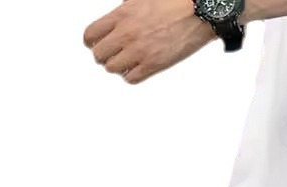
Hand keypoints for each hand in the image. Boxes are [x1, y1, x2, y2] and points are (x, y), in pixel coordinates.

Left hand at [84, 0, 215, 84]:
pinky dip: (131, 76)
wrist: (196, 13)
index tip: (94, 43)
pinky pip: (132, 78)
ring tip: (123, 62)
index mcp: (121, 15)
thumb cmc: (173, 3)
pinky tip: (136, 69)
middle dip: (102, 55)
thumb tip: (116, 20)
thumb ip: (123, 12)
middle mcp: (127, 34)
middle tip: (109, 54)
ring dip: (116, 67)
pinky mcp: (154, 65)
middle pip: (99, 54)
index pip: (91, 34)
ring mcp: (140, 51)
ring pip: (113, 68)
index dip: (91, 41)